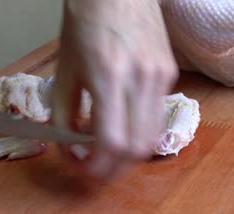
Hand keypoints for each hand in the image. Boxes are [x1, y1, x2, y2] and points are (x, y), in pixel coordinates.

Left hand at [51, 0, 178, 177]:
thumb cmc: (83, 24)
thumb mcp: (64, 71)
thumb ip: (63, 115)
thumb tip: (69, 148)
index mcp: (108, 76)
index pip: (112, 143)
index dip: (95, 166)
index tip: (80, 165)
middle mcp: (142, 79)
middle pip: (137, 150)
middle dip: (113, 170)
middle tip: (94, 168)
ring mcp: (161, 77)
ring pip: (152, 138)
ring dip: (128, 156)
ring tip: (107, 152)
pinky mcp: (170, 74)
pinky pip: (156, 117)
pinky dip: (139, 132)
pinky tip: (122, 126)